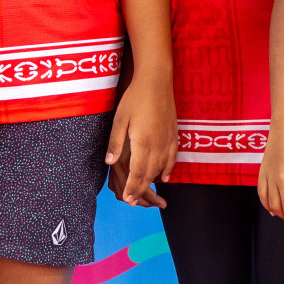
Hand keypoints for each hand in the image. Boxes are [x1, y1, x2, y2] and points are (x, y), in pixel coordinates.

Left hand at [105, 76, 176, 207]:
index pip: (137, 173)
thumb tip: (109, 163)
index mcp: (142, 143)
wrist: (156, 81)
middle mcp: (157, 146)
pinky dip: (168, 170)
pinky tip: (165, 177)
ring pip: (161, 168)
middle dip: (141, 190)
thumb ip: (116, 143)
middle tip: (134, 202)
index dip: (133, 188)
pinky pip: (172, 159)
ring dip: (153, 181)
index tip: (128, 200)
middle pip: (150, 174)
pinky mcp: (174, 135)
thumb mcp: (120, 120)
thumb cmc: (135, 98)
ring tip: (146, 192)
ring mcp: (168, 141)